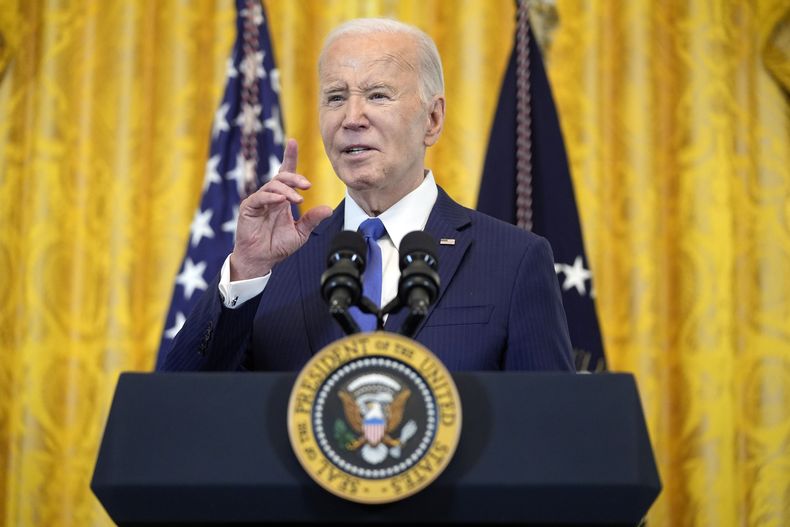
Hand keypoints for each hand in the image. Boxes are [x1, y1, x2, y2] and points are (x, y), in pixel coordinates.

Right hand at [230, 139, 332, 279]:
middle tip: (307, 186)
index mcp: (282, 199)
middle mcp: (271, 196)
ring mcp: (259, 201)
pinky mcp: (249, 207)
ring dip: (287, 190)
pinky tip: (281, 201)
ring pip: (273, 185)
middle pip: (282, 177)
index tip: (292, 142)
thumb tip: (328, 209)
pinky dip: (271, 197)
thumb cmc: (278, 246)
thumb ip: (312, 220)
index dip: (289, 157)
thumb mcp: (301, 233)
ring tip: (297, 200)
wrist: (262, 260)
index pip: (286, 174)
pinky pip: (260, 197)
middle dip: (295, 177)